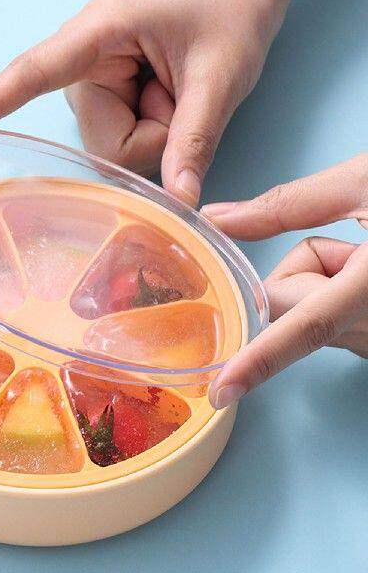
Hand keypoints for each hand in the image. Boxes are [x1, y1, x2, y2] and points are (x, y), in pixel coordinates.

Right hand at [0, 0, 295, 204]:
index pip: (32, 73)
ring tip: (177, 95)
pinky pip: (123, 148)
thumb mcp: (219, 75)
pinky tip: (168, 104)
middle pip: (100, 143)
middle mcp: (87, 65)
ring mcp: (97, 87)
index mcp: (100, 33)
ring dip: (153, 137)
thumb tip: (180, 203)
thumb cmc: (229, 12)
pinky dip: (152, 137)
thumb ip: (195, 139)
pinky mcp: (109, 103)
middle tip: (180, 99)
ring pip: (111, 152)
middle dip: (148, 139)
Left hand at [201, 154, 367, 408]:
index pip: (308, 326)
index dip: (261, 360)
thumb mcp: (365, 182)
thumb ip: (285, 206)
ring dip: (327, 286)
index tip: (225, 390)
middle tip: (350, 246)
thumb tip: (218, 218)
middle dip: (303, 275)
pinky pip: (340, 327)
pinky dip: (343, 301)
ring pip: (316, 320)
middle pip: (296, 311)